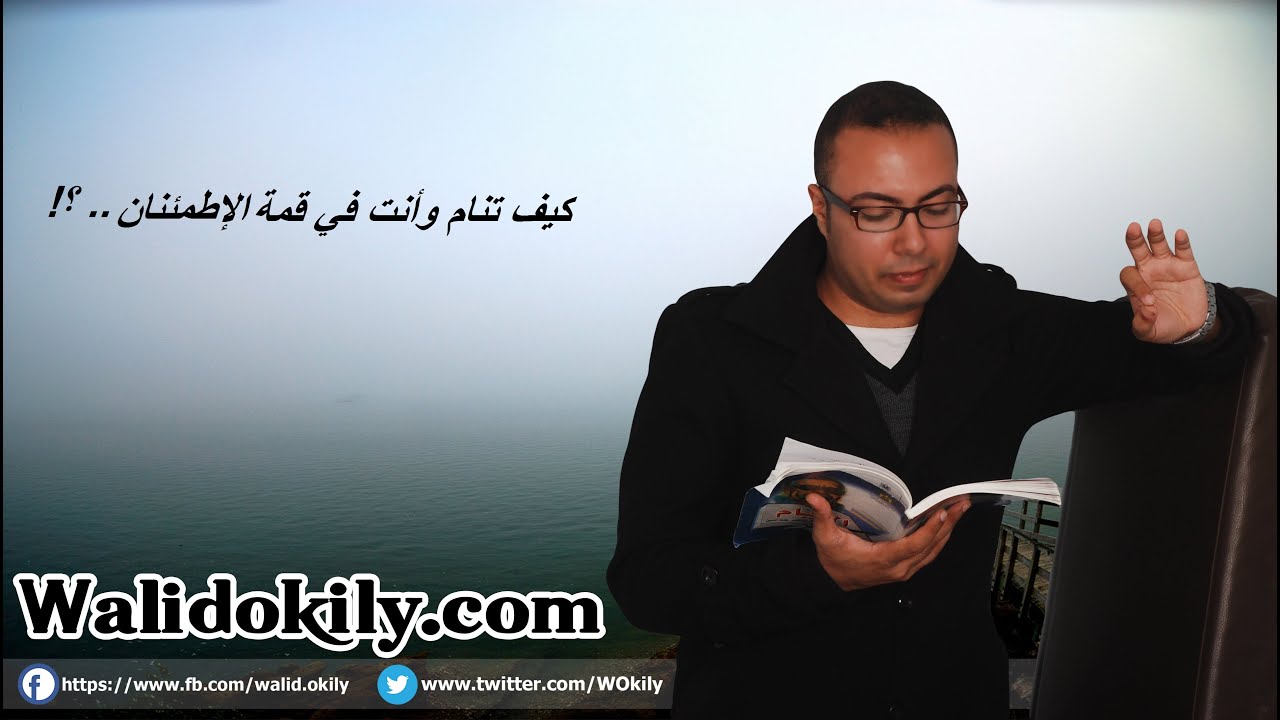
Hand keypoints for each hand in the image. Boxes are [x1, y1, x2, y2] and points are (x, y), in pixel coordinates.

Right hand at [806, 493, 969, 590]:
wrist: (832, 582)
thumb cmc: (832, 560)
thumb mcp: (824, 537)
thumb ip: (822, 516)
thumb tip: (815, 497)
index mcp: (882, 560)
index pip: (912, 545)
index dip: (929, 530)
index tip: (942, 513)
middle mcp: (898, 568)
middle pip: (930, 546)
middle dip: (949, 524)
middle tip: (961, 504)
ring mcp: (905, 570)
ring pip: (934, 550)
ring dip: (948, 530)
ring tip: (960, 509)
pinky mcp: (906, 568)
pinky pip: (929, 553)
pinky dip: (940, 538)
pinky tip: (947, 525)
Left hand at [1119, 219, 1209, 342]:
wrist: (1189, 326)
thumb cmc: (1164, 326)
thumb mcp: (1148, 332)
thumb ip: (1142, 325)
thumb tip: (1146, 311)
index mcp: (1135, 285)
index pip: (1131, 276)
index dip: (1137, 287)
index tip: (1150, 303)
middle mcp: (1149, 271)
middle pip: (1138, 251)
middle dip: (1134, 240)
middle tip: (1132, 229)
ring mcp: (1167, 266)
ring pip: (1159, 245)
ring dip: (1156, 235)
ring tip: (1154, 224)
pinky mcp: (1186, 266)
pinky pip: (1183, 251)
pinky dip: (1182, 242)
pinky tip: (1179, 234)